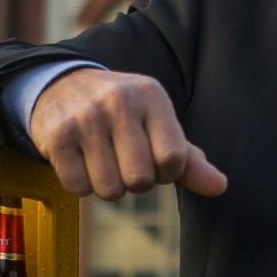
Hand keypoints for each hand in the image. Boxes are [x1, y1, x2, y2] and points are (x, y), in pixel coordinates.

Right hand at [27, 68, 227, 201]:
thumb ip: (188, 158)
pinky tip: (78, 159)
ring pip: (109, 189)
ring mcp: (85, 118)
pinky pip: (78, 188)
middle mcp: (119, 101)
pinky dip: (80, 184)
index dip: (165, 172)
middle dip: (135, 182)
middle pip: (141, 180)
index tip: (151, 158)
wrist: (61, 86)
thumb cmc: (121, 114)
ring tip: (100, 160)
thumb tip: (219, 186)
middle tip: (122, 160)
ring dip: (107, 186)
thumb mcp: (156, 124)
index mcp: (151, 95)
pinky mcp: (56, 135)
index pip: (174, 160)